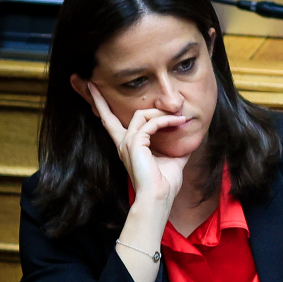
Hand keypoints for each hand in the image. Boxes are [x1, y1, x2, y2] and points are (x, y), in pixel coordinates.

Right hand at [88, 81, 188, 204]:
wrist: (158, 198)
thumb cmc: (164, 184)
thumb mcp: (173, 160)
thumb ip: (178, 146)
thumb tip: (190, 138)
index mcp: (129, 146)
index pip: (111, 123)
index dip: (102, 107)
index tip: (92, 89)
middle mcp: (124, 143)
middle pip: (107, 116)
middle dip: (100, 100)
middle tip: (92, 83)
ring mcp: (128, 142)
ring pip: (141, 114)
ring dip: (162, 113)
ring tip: (179, 117)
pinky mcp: (135, 143)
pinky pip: (151, 123)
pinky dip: (166, 121)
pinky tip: (178, 122)